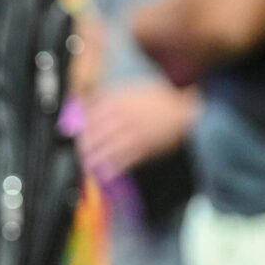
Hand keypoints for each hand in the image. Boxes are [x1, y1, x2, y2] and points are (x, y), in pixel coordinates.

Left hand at [77, 82, 198, 181]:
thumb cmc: (159, 102)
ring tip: (88, 166)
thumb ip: (110, 98)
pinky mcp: (145, 147)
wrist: (186, 114)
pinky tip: (106, 173)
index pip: (92, 117)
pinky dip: (114, 168)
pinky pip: (125, 159)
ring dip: (95, 159)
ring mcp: (135, 133)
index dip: (83, 129)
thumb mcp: (133, 91)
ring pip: (108, 148)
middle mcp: (125, 117)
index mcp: (120, 102)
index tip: (79, 136)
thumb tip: (87, 106)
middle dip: (85, 146)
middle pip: (96, 134)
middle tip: (81, 154)